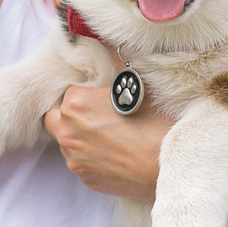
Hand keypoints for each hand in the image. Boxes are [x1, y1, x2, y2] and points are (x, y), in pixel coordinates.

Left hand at [43, 64, 170, 201]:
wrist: (172, 169)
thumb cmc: (158, 126)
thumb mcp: (139, 87)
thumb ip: (117, 69)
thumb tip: (109, 47)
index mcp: (75, 104)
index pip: (68, 92)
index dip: (85, 94)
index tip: (101, 98)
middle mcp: (68, 133)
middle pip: (55, 118)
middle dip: (71, 116)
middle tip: (97, 115)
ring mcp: (75, 160)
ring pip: (67, 143)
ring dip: (81, 137)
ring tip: (112, 137)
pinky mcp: (87, 180)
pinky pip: (82, 163)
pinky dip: (93, 158)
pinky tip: (117, 155)